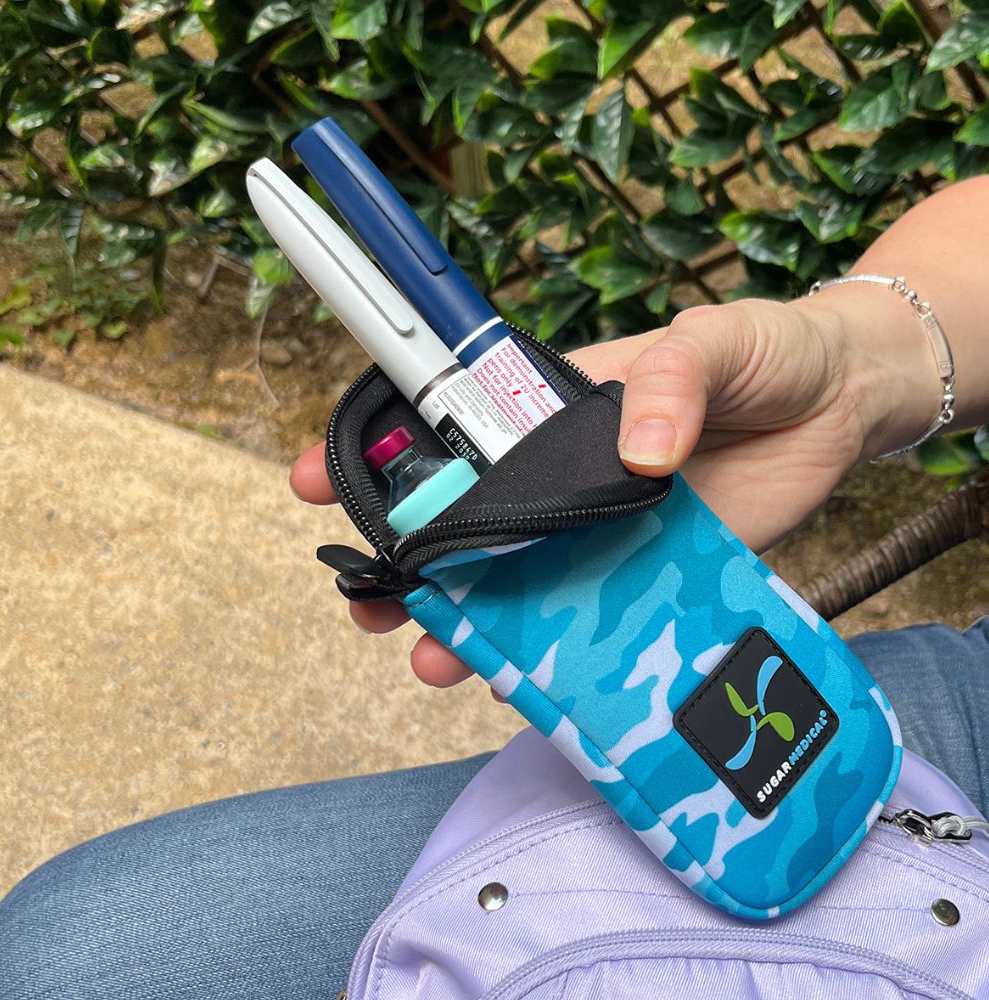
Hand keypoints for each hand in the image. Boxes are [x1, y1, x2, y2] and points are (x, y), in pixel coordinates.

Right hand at [290, 297, 883, 689]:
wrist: (839, 408)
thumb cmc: (766, 354)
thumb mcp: (713, 342)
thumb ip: (671, 381)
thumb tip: (636, 453)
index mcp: (552, 406)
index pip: (446, 425)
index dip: (378, 450)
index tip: (320, 478)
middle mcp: (561, 475)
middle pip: (462, 520)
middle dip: (405, 560)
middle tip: (367, 597)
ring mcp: (599, 530)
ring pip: (513, 582)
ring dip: (466, 619)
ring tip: (435, 654)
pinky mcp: (648, 574)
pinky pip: (586, 621)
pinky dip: (549, 653)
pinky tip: (520, 679)